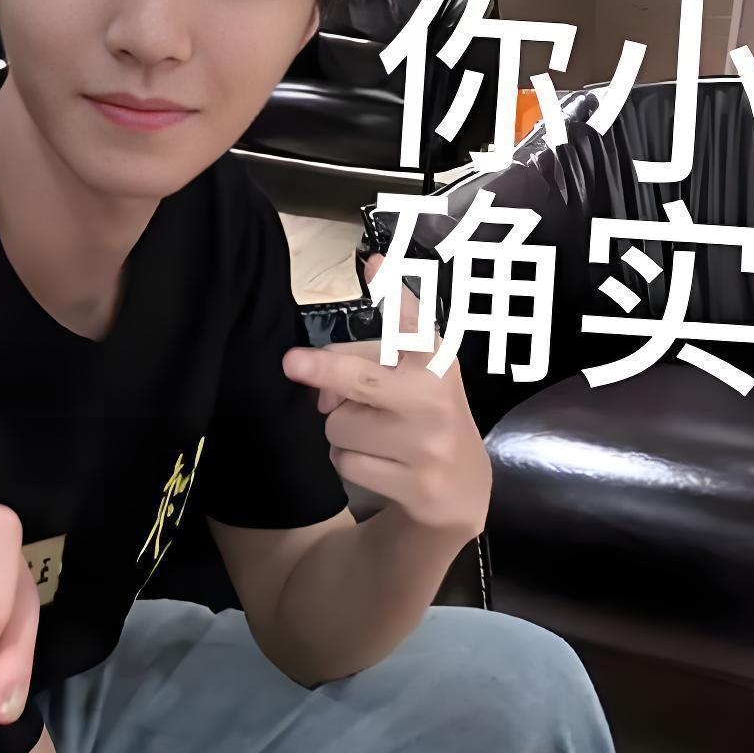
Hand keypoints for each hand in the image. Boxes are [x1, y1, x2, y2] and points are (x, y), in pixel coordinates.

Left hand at [280, 254, 489, 538]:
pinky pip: (346, 463)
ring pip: (341, 427)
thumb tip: (310, 377)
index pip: (413, 323)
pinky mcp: (417, 485)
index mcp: (436, 361)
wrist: (462, 490)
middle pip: (361, 379)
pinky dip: (348, 462)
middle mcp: (437, 398)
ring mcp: (429, 444)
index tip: (374, 262)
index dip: (393, 292)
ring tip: (374, 436)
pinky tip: (378, 465)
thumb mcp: (411, 379)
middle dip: (323, 370)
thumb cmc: (424, 418)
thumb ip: (365, 363)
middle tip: (291, 362)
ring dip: (342, 431)